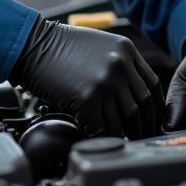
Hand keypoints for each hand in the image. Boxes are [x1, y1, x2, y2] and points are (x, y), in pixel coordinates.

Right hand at [9, 20, 164, 138]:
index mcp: (126, 50)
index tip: (151, 120)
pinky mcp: (87, 99)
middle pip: (142, 105)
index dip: (154, 108)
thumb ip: (120, 63)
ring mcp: (105, 82)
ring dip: (122, 134)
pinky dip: (101, 136)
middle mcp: (120, 65)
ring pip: (124, 120)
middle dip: (143, 126)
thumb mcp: (99, 45)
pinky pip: (102, 128)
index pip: (153, 85)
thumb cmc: (59, 46)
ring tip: (118, 139)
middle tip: (138, 136)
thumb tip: (130, 94)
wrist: (31, 45)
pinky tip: (96, 136)